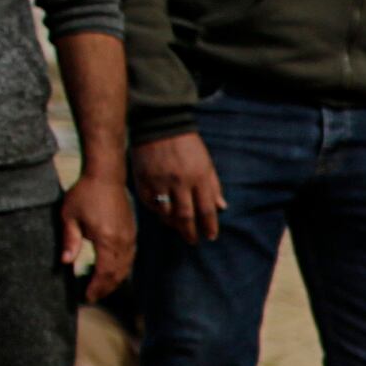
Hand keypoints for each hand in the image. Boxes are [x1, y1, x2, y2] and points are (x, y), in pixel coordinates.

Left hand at [62, 169, 137, 302]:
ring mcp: (130, 237)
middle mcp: (122, 241)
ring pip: (125, 267)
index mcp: (106, 239)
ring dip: (114, 280)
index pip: (104, 272)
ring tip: (102, 288)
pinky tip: (113, 271)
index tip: (87, 297)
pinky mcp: (132, 232)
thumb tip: (66, 262)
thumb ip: (70, 240)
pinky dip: (121, 268)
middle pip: (117, 274)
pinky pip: (129, 257)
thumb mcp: (70, 217)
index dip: (96, 287)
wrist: (106, 177)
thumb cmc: (85, 194)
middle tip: (93, 297)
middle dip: (105, 288)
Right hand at [138, 129, 225, 243]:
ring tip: (178, 228)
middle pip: (186, 216)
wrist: (160, 124)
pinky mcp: (143, 180)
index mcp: (199, 177)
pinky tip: (163, 215)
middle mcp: (179, 182)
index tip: (210, 236)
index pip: (206, 210)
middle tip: (193, 240)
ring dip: (173, 224)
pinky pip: (150, 204)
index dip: (209, 226)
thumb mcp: (207, 163)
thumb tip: (222, 208)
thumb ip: (214, 186)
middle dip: (190, 232)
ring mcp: (159, 182)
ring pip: (166, 213)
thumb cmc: (188, 145)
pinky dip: (157, 212)